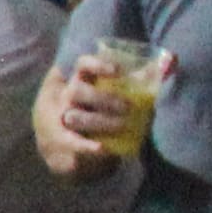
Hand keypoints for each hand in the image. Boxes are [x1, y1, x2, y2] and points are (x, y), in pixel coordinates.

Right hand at [40, 55, 141, 169]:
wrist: (60, 139)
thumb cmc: (90, 107)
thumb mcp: (100, 90)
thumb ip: (124, 82)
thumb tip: (151, 74)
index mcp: (76, 78)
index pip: (81, 64)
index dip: (97, 65)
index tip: (117, 71)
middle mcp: (64, 95)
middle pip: (77, 91)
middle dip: (103, 99)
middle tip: (127, 106)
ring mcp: (60, 117)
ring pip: (75, 116)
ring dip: (100, 121)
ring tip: (122, 125)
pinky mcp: (61, 139)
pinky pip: (71, 141)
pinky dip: (86, 146)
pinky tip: (101, 148)